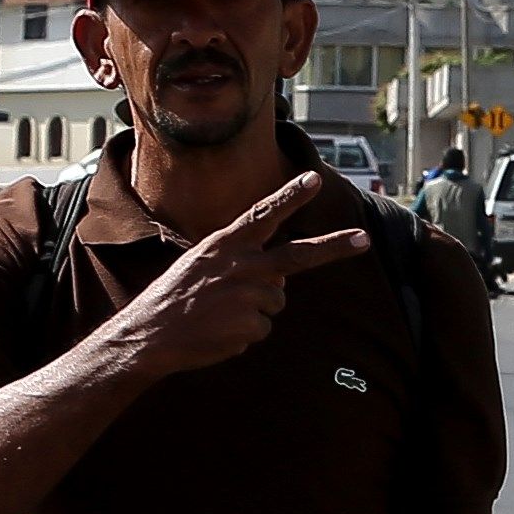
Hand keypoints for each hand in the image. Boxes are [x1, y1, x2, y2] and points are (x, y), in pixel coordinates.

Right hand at [99, 169, 372, 378]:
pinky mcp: (252, 325)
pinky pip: (264, 329)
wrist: (150, 334)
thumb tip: (281, 279)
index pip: (263, 214)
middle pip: (298, 255)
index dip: (290, 197)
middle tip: (364, 239)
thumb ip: (241, 262)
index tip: (315, 179)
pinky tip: (220, 331)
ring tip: (220, 314)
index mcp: (225, 244)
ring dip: (255, 310)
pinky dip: (246, 334)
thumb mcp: (201, 264)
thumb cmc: (174, 298)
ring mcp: (249, 295)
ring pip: (276, 301)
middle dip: (335, 247)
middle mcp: (241, 265)